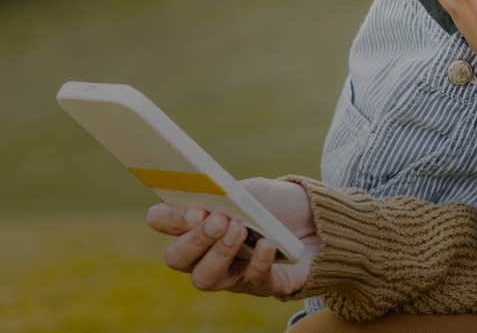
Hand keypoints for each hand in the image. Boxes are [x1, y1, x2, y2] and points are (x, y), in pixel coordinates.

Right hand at [146, 178, 318, 297]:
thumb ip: (224, 193)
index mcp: (194, 221)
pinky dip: (257, 262)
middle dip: (195, 239)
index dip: (171, 218)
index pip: (162, 221)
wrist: (315, 220)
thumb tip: (205, 192)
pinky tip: (266, 244)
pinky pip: (252, 281)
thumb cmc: (272, 204)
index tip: (194, 209)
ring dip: (220, 253)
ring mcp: (230, 274)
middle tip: (218, 221)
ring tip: (240, 230)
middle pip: (177, 258)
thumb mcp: (247, 190)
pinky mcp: (261, 285)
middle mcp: (204, 253)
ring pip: (204, 278)